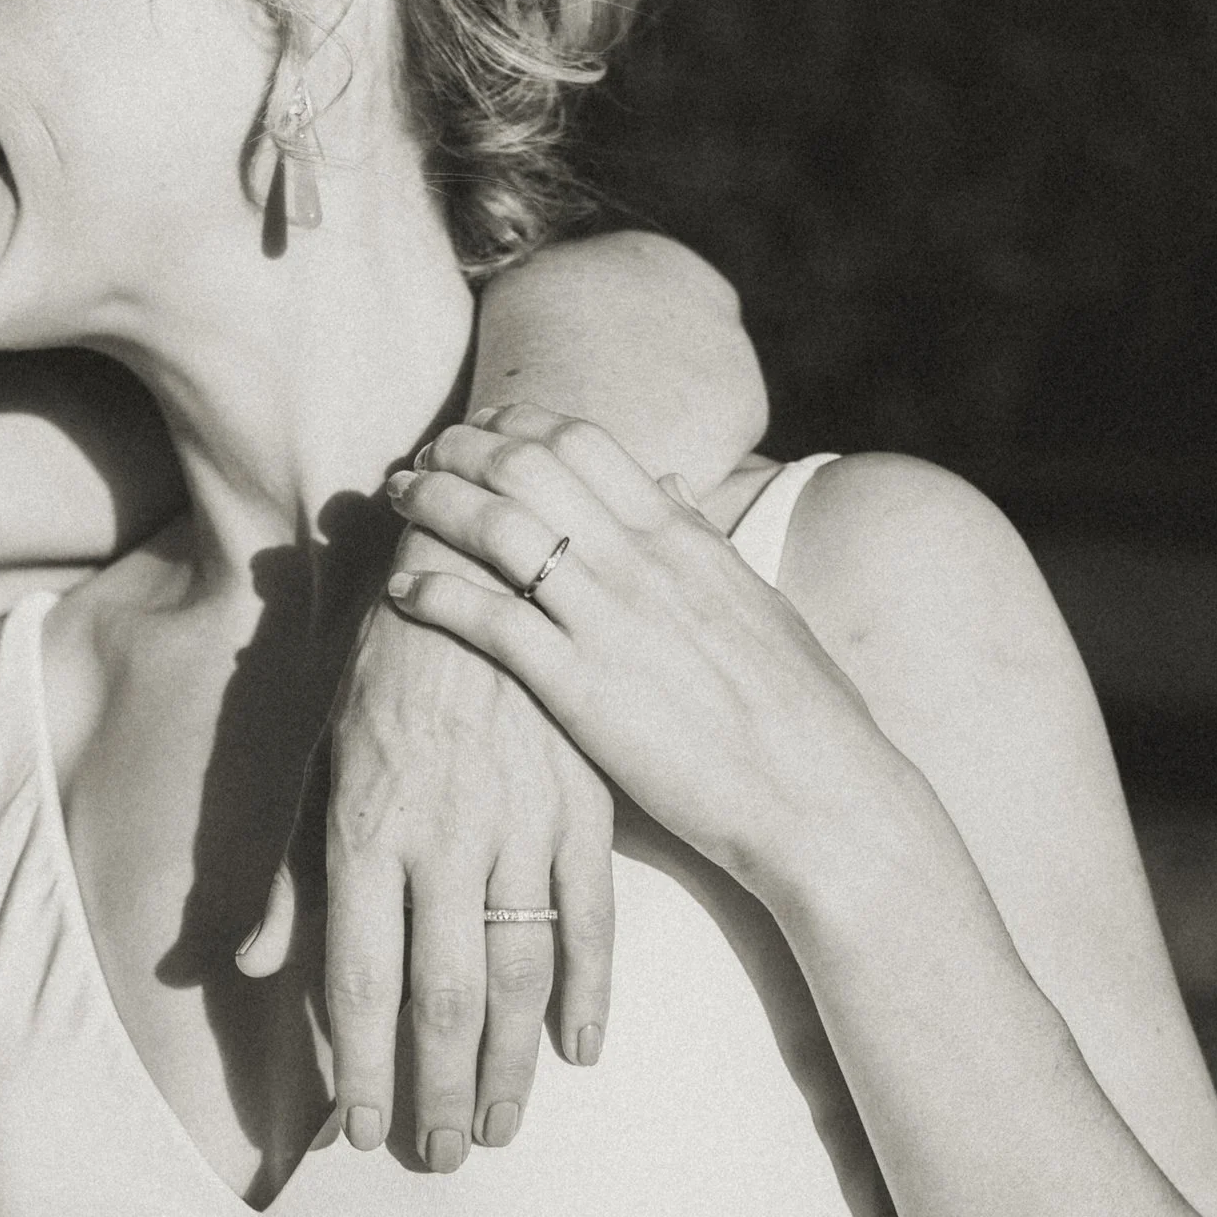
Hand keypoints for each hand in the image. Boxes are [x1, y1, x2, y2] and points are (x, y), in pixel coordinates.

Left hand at [238, 543, 616, 1170]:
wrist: (472, 571)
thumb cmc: (378, 674)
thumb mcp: (311, 763)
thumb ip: (287, 873)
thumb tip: (251, 967)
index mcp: (362, 835)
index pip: (359, 981)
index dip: (362, 1067)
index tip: (363, 1135)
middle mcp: (440, 843)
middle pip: (442, 998)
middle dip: (438, 1091)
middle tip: (439, 1161)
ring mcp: (519, 827)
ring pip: (518, 974)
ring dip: (509, 1064)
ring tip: (499, 1130)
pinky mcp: (581, 808)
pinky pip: (593, 918)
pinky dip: (590, 990)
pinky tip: (579, 1051)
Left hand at [383, 407, 908, 903]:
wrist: (819, 793)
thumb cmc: (796, 709)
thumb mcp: (753, 601)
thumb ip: (701, 540)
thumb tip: (669, 483)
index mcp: (682, 537)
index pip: (584, 442)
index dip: (517, 423)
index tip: (479, 427)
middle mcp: (642, 561)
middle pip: (527, 466)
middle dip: (460, 450)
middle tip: (419, 456)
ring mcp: (610, 621)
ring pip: (498, 527)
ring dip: (435, 503)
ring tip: (397, 502)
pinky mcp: (582, 688)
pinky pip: (490, 620)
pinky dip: (436, 594)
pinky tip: (400, 591)